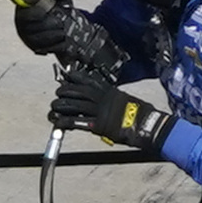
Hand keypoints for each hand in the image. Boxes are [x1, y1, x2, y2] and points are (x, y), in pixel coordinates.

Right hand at [11, 0, 80, 56]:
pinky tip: (62, 41)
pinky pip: (44, 49)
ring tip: (63, 33)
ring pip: (36, 40)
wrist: (68, 25)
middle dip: (46, 26)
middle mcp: (23, 24)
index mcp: (25, 8)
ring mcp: (28, 37)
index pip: (22, 13)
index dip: (31, 14)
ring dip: (52, 37)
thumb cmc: (60, 8)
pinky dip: (55, 46)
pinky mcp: (36, 48)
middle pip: (29, 28)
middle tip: (59, 23)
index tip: (43, 12)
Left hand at [52, 68, 174, 151]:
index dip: (73, 77)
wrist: (147, 124)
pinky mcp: (96, 125)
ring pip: (71, 104)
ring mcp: (98, 111)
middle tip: (58, 96)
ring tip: (54, 109)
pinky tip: (57, 123)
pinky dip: (63, 122)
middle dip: (63, 92)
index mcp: (107, 89)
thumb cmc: (140, 112)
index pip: (86, 79)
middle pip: (75, 91)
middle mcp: (101, 97)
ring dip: (59, 107)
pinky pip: (75, 122)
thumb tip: (103, 98)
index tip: (66, 77)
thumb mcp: (124, 98)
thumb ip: (111, 97)